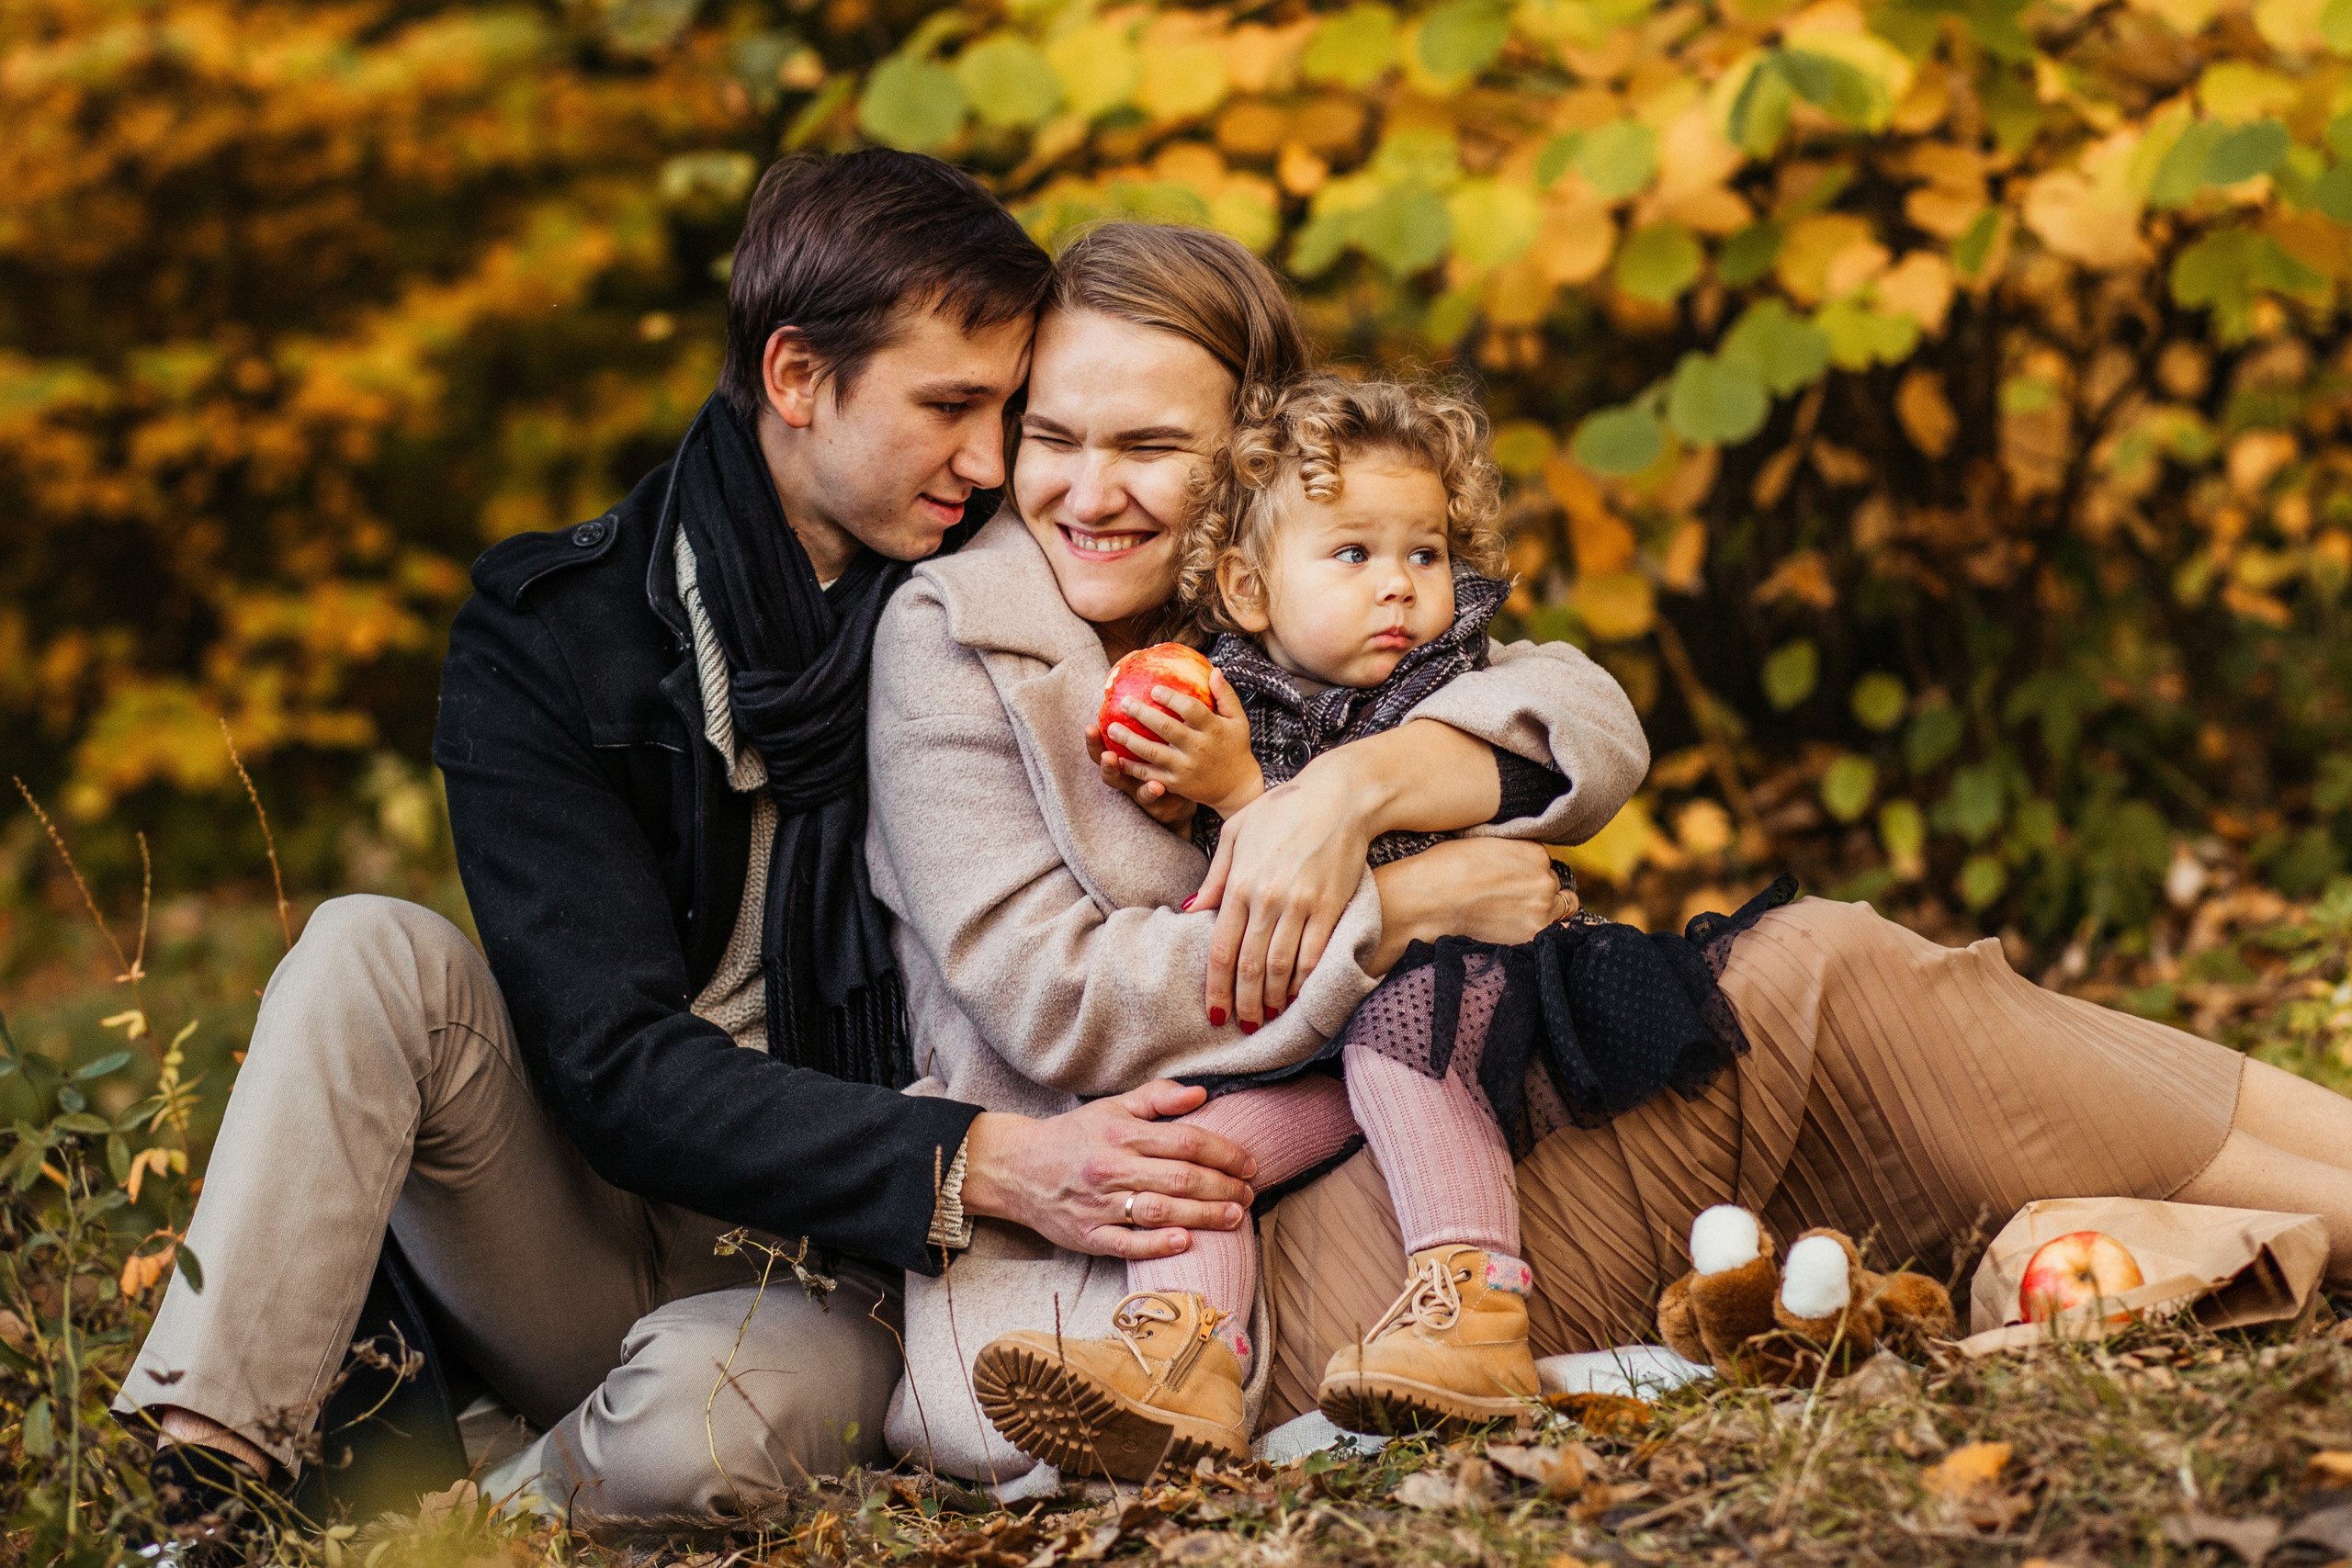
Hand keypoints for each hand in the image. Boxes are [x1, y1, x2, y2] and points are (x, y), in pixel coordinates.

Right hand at [957, 1081, 1258, 1259]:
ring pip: (1160, 1210)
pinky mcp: (1088, 1235)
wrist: (1015, 1167)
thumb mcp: (1112, 1107)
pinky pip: (1127, 1243)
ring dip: (1204, 1215)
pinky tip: (1186, 1241)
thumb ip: (1157, 1098)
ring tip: (1235, 1217)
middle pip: (1181, 1178)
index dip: (1224, 1153)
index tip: (1248, 1163)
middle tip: (1249, 1193)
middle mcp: (1113, 1168)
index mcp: (1122, 1134)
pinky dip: (1158, 1244)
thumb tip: (1202, 1094)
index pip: (1186, 1141)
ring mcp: (1100, 1204)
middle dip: (1223, 1187)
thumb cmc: (1073, 1136)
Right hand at [1086, 721, 1196, 827]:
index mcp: (1126, 756)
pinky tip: (1158, 785)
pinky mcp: (1156, 803)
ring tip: (1115, 761)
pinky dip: (1152, 792)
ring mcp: (1139, 789)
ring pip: (1124, 783)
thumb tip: (1156, 680)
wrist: (1191, 791)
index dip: (1093, 739)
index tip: (1090, 726)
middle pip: (1106, 765)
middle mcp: (1128, 774)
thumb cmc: (1174, 757)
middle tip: (1103, 746)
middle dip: (1101, 755)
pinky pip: (1152, 798)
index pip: (1103, 746)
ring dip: (1120, 773)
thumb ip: (1160, 712)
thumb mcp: (1165, 734)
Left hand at [1101, 670, 1263, 816]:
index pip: (1191, 710)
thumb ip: (1226, 695)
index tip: (1154, 689)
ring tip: (1112, 728)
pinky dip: (1132, 767)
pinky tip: (1116, 757)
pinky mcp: (1177, 784)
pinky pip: (1150, 774)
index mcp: (1213, 730)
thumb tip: (1214, 670)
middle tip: (1124, 702)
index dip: (1172, 698)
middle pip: (1166, 728)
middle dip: (1143, 714)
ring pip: (1153, 752)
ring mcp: (1186, 768)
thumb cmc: (1235, 747)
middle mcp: (1198, 749)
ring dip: (1130, 740)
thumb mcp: (1238, 720)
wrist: (1237, 788)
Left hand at [1191, 765, 1374, 1028]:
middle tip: (1243, 1026)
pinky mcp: (1331, 906)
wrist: (1338, 797)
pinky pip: (1315, 954)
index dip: (1216, 988)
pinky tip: (1297, 995)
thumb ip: (1215, 875)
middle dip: (1244, 1003)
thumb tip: (1192, 910)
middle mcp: (1267, 898)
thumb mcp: (1237, 831)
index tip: (1215, 1013)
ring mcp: (1301, 904)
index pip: (1220, 949)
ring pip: (1282, 967)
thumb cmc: (1283, 809)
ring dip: (1273, 998)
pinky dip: (1304, 981)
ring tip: (1267, 1017)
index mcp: (1240, 883)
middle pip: (1250, 966)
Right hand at [1369, 838, 1569, 973]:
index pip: (1544, 863)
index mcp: (1534, 851)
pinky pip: (1551, 935)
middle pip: (1554, 887)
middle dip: (1537, 893)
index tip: (1510, 882)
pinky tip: (1514, 932)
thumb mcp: (1483, 844)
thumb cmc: (1443, 869)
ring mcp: (1542, 908)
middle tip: (1510, 902)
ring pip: (1561, 910)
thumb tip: (1514, 867)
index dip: (1527, 873)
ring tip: (1515, 918)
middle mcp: (1544, 878)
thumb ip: (1510, 853)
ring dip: (1543, 912)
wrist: (1427, 901)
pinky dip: (1537, 933)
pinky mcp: (1534, 935)